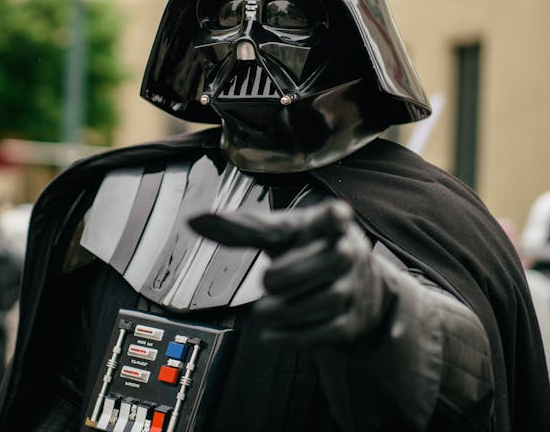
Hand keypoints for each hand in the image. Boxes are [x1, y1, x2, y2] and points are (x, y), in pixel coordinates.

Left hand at [190, 200, 391, 346]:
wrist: (354, 291)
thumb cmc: (308, 251)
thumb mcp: (281, 236)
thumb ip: (243, 229)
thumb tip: (195, 220)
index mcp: (328, 225)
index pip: (334, 216)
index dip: (333, 216)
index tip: (336, 213)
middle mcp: (348, 253)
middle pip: (324, 262)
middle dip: (286, 276)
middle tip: (267, 281)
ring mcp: (354, 288)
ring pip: (323, 301)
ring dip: (284, 310)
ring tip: (263, 311)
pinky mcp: (351, 322)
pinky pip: (323, 332)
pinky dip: (291, 336)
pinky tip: (272, 333)